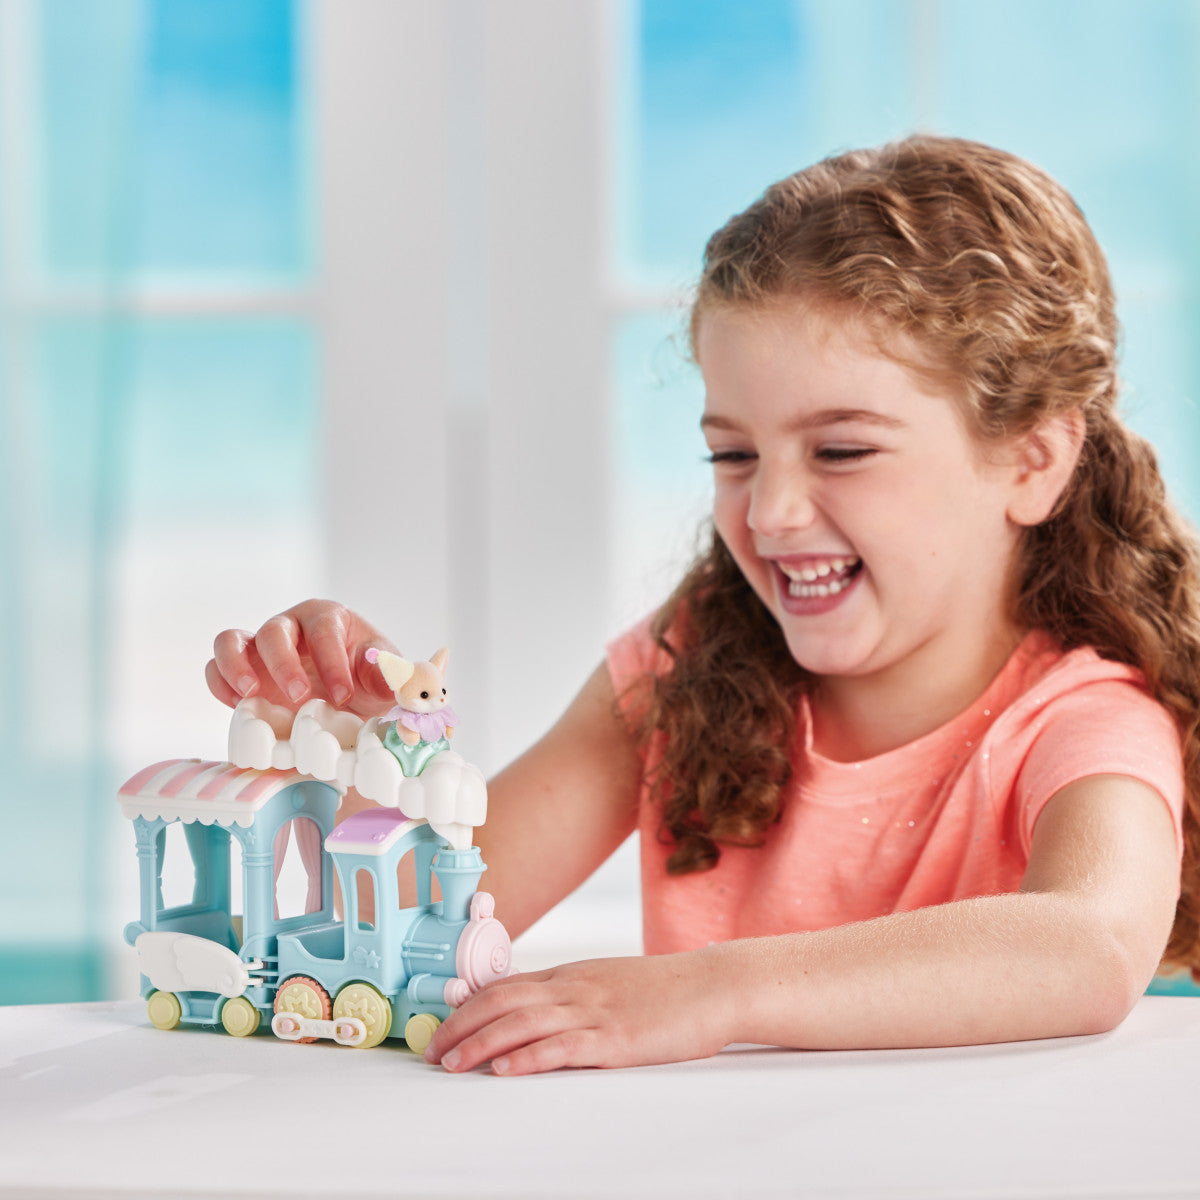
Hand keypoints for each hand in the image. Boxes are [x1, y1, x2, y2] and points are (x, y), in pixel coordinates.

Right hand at [205, 599, 397, 717]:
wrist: (348, 700)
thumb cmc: (366, 678)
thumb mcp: (382, 676)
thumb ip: (385, 675)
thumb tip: (391, 681)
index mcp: (327, 618)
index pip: (323, 631)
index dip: (331, 662)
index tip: (343, 695)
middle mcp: (290, 626)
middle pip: (274, 631)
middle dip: (285, 665)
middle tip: (301, 697)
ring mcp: (260, 648)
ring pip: (231, 641)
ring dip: (237, 666)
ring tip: (251, 695)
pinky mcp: (242, 671)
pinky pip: (216, 669)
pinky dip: (220, 685)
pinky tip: (238, 707)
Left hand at [424, 952, 733, 1075]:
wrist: (712, 986)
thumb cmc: (666, 991)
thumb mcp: (609, 984)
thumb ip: (573, 996)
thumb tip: (537, 1012)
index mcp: (572, 976)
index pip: (506, 985)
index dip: (468, 1006)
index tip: (443, 1026)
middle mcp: (574, 989)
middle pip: (502, 1001)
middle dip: (461, 1027)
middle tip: (432, 1051)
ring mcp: (593, 1012)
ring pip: (522, 1023)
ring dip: (481, 1044)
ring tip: (453, 1064)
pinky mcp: (615, 1039)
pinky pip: (562, 1048)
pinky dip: (528, 1058)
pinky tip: (506, 1070)